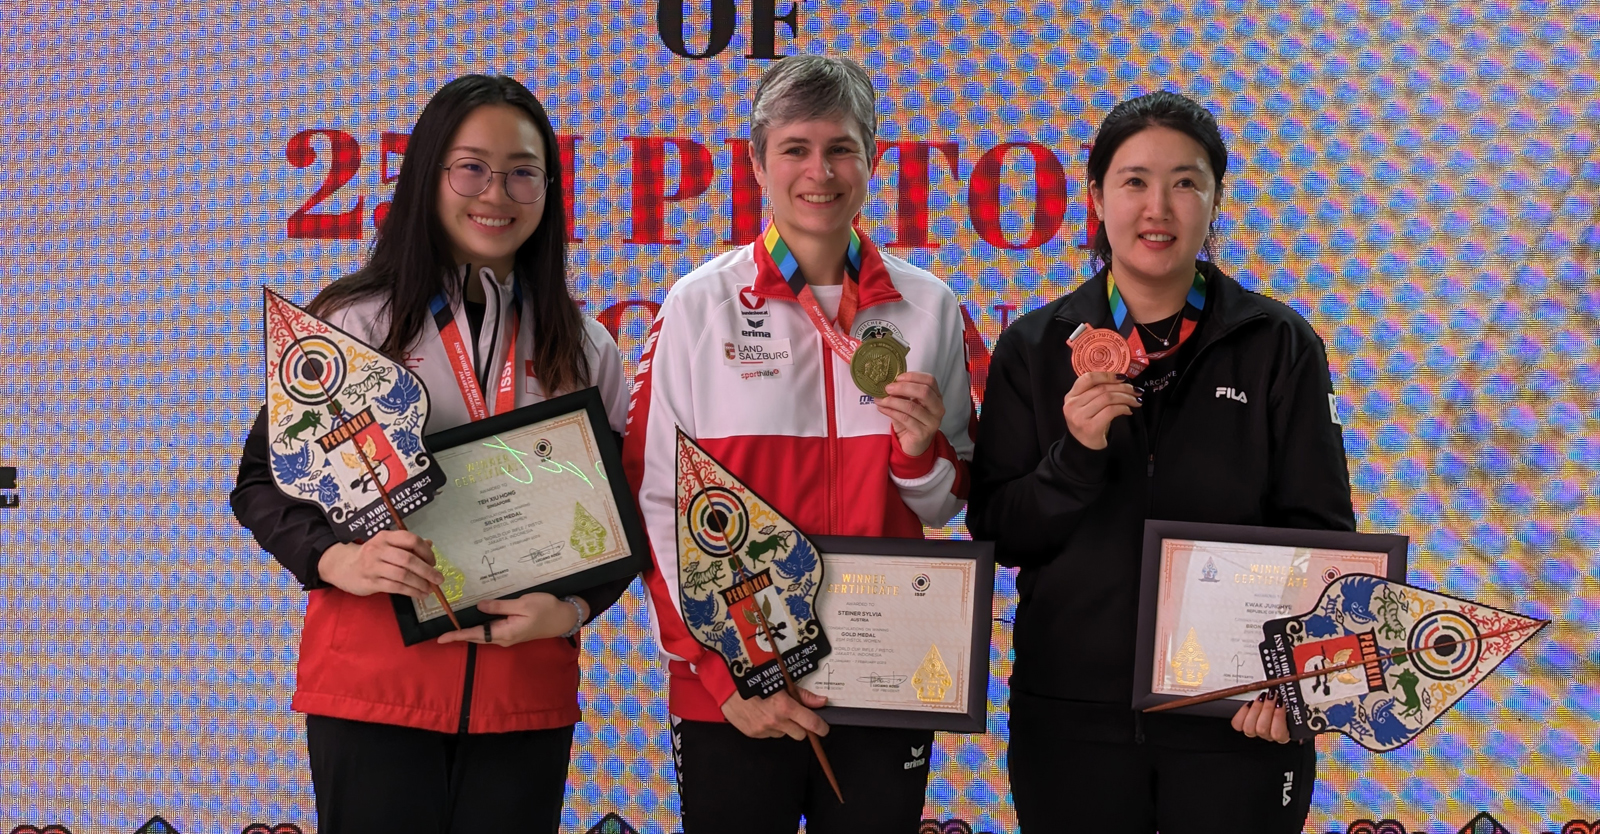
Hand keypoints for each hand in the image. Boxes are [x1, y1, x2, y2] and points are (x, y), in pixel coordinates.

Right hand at [316, 531, 443, 598]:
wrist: (344, 567)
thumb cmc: (371, 556)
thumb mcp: (387, 546)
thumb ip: (407, 546)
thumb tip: (429, 545)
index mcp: (386, 537)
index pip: (410, 539)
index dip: (426, 551)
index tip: (433, 562)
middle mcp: (379, 549)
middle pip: (408, 559)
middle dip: (427, 571)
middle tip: (439, 578)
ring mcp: (373, 566)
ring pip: (402, 575)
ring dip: (420, 583)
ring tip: (430, 589)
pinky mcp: (370, 582)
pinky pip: (395, 587)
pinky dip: (411, 592)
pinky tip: (419, 594)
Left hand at [436, 592, 587, 646]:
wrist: (563, 618)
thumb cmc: (545, 609)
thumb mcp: (522, 604)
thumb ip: (499, 606)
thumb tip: (479, 607)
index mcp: (504, 632)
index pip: (475, 635)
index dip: (457, 636)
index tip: (440, 639)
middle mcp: (503, 638)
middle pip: (476, 638)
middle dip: (459, 636)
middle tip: (441, 635)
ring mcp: (508, 636)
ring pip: (483, 635)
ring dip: (468, 633)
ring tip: (453, 628)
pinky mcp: (512, 632)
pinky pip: (490, 632)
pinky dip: (479, 629)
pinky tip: (474, 622)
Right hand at [720, 687, 829, 739]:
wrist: (725, 683)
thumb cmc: (753, 676)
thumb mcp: (781, 680)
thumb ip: (802, 695)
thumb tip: (821, 701)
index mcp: (784, 707)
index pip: (811, 724)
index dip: (821, 728)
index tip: (823, 728)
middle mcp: (775, 722)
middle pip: (799, 734)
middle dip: (800, 725)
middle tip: (794, 714)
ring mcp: (762, 729)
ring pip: (782, 734)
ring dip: (783, 725)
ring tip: (772, 709)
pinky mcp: (752, 733)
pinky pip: (768, 734)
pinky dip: (768, 727)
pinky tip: (761, 713)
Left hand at [877, 371, 945, 457]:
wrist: (913, 445)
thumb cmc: (911, 421)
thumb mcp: (908, 404)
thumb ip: (903, 393)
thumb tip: (888, 383)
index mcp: (936, 397)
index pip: (930, 380)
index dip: (913, 376)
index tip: (897, 378)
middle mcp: (938, 408)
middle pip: (924, 392)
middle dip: (903, 388)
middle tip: (887, 388)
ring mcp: (932, 422)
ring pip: (911, 407)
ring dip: (892, 401)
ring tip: (880, 399)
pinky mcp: (923, 433)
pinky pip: (905, 419)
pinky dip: (891, 412)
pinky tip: (882, 408)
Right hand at [1061, 371, 1139, 449]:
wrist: (1084, 447)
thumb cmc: (1089, 423)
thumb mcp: (1087, 405)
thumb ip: (1097, 392)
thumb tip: (1121, 380)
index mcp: (1071, 396)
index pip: (1088, 378)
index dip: (1107, 375)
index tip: (1123, 377)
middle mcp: (1072, 405)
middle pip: (1102, 388)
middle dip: (1123, 388)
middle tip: (1136, 391)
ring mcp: (1080, 416)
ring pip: (1108, 398)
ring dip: (1126, 398)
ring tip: (1135, 401)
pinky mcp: (1090, 427)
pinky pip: (1111, 411)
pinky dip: (1123, 408)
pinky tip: (1128, 410)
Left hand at [1231, 690, 1291, 742]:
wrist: (1276, 706)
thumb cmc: (1288, 708)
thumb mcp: (1294, 708)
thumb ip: (1292, 706)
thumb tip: (1291, 700)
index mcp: (1283, 735)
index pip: (1278, 734)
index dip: (1278, 717)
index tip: (1280, 703)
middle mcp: (1268, 736)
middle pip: (1262, 729)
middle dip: (1266, 708)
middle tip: (1271, 696)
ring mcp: (1255, 732)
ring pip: (1249, 728)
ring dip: (1255, 709)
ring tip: (1261, 698)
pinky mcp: (1244, 726)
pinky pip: (1238, 724)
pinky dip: (1243, 712)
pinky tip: (1249, 704)